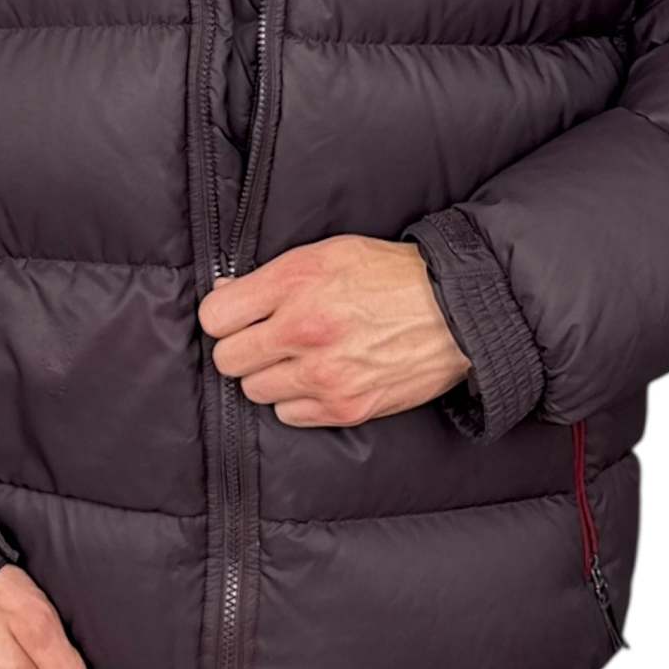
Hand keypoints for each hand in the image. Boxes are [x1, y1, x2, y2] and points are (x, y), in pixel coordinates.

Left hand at [199, 234, 471, 426]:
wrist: (454, 311)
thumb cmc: (390, 276)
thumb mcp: (327, 253)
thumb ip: (272, 276)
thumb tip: (225, 296)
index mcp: (294, 283)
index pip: (214, 317)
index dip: (224, 316)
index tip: (238, 316)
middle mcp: (303, 330)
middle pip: (228, 359)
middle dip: (242, 348)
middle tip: (267, 339)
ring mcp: (323, 374)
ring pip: (255, 390)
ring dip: (270, 375)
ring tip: (299, 357)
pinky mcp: (344, 407)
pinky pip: (288, 415)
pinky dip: (297, 400)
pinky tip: (319, 378)